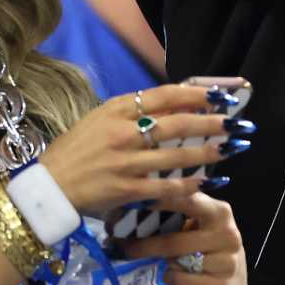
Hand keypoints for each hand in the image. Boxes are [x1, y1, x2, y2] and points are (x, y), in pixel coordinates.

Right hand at [39, 82, 238, 215]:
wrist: (47, 188)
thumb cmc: (75, 152)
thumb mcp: (98, 121)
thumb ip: (132, 113)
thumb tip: (172, 105)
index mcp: (115, 111)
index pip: (164, 96)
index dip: (196, 95)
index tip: (221, 95)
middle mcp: (122, 134)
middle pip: (177, 124)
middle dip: (212, 123)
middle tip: (237, 124)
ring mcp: (125, 163)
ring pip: (176, 155)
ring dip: (208, 153)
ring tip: (230, 150)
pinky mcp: (126, 190)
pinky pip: (166, 186)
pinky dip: (190, 184)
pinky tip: (209, 181)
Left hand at [119, 191, 246, 284]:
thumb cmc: (209, 249)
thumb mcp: (201, 226)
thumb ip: (178, 214)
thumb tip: (132, 207)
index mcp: (220, 212)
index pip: (187, 201)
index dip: (160, 201)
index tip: (134, 202)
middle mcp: (228, 235)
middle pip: (174, 241)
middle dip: (144, 245)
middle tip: (121, 247)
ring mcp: (228, 263)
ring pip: (177, 263)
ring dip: (162, 265)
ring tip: (159, 263)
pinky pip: (182, 282)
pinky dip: (172, 280)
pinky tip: (175, 277)